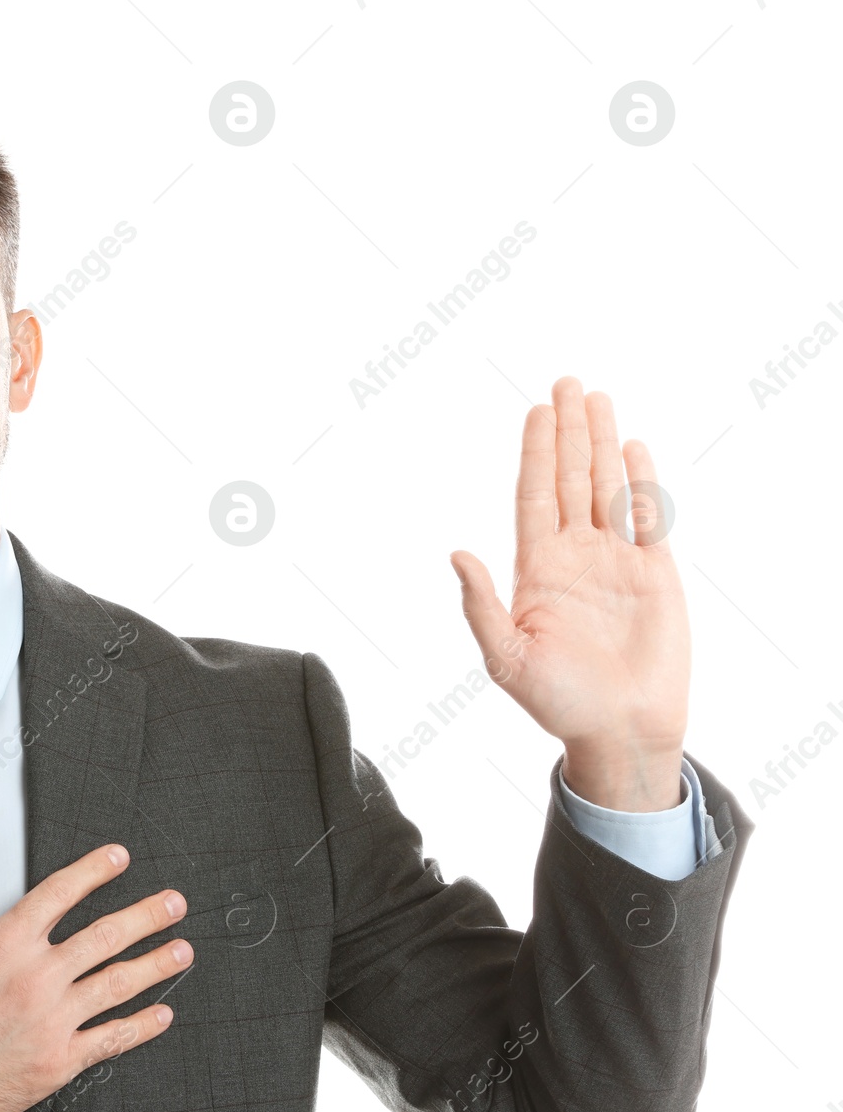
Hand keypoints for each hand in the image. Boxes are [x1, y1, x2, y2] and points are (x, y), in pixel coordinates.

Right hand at [0, 839, 189, 1111]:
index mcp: (2, 944)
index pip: (60, 894)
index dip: (95, 871)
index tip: (119, 859)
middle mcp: (35, 977)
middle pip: (105, 935)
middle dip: (147, 915)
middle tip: (173, 904)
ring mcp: (51, 1021)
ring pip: (118, 983)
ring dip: (156, 964)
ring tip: (182, 950)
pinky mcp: (57, 1061)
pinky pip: (111, 1038)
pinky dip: (142, 1025)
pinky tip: (161, 1014)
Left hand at [450, 375, 688, 810]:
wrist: (619, 729)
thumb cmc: (557, 701)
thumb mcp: (505, 657)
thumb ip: (480, 606)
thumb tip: (456, 554)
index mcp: (536, 570)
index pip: (534, 497)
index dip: (535, 454)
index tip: (535, 412)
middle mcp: (575, 556)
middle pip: (570, 479)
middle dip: (567, 432)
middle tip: (565, 382)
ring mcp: (616, 560)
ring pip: (607, 487)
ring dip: (602, 443)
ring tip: (595, 398)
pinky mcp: (655, 573)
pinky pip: (647, 517)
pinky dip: (640, 481)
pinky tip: (631, 448)